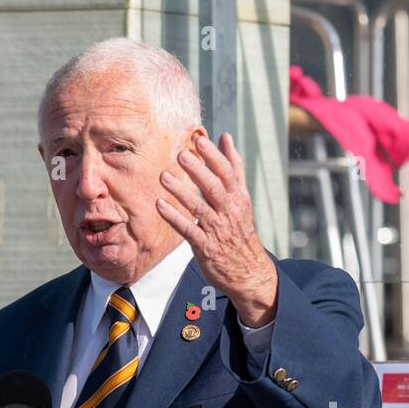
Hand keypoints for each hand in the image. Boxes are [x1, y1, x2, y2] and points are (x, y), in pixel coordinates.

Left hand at [157, 132, 278, 326]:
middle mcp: (229, 212)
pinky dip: (174, 218)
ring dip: (180, 192)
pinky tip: (160, 205)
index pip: (227, 174)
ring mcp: (217, 230)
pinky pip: (188, 230)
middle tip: (181, 154)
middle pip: (214, 188)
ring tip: (163, 177)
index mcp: (238, 198)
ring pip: (199, 208)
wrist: (249, 271)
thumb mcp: (242, 197)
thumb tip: (225, 136)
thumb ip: (233, 167)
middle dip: (198, 171)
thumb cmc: (240, 229)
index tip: (200, 141)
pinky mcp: (205, 247)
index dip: (214, 157)